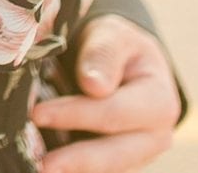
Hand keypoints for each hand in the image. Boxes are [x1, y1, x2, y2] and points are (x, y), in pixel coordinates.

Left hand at [30, 15, 176, 172]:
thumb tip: (94, 86)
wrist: (127, 63)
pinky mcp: (119, 164)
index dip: (75, 115)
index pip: (113, 112)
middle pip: (114, 154)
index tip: (38, 113)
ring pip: (106, 169)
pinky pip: (97, 170)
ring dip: (74, 169)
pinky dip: (74, 168)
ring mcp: (139, 155)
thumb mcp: (114, 37)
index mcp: (158, 101)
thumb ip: (104, 55)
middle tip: (43, 165)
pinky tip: (45, 162)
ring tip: (39, 167)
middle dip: (77, 160)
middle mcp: (155, 136)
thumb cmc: (118, 47)